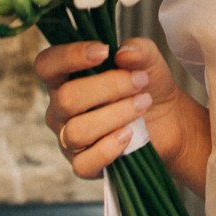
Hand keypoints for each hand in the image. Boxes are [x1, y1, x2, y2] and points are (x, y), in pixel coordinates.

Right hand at [35, 37, 211, 195]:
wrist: (168, 120)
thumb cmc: (146, 85)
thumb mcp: (149, 61)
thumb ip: (138, 49)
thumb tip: (123, 53)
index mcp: (65, 78)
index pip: (47, 65)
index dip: (68, 56)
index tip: (103, 51)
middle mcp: (60, 109)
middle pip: (67, 98)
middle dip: (109, 86)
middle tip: (140, 80)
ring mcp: (68, 139)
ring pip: (77, 131)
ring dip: (115, 115)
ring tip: (142, 104)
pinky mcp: (84, 165)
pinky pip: (84, 163)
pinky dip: (110, 148)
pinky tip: (130, 134)